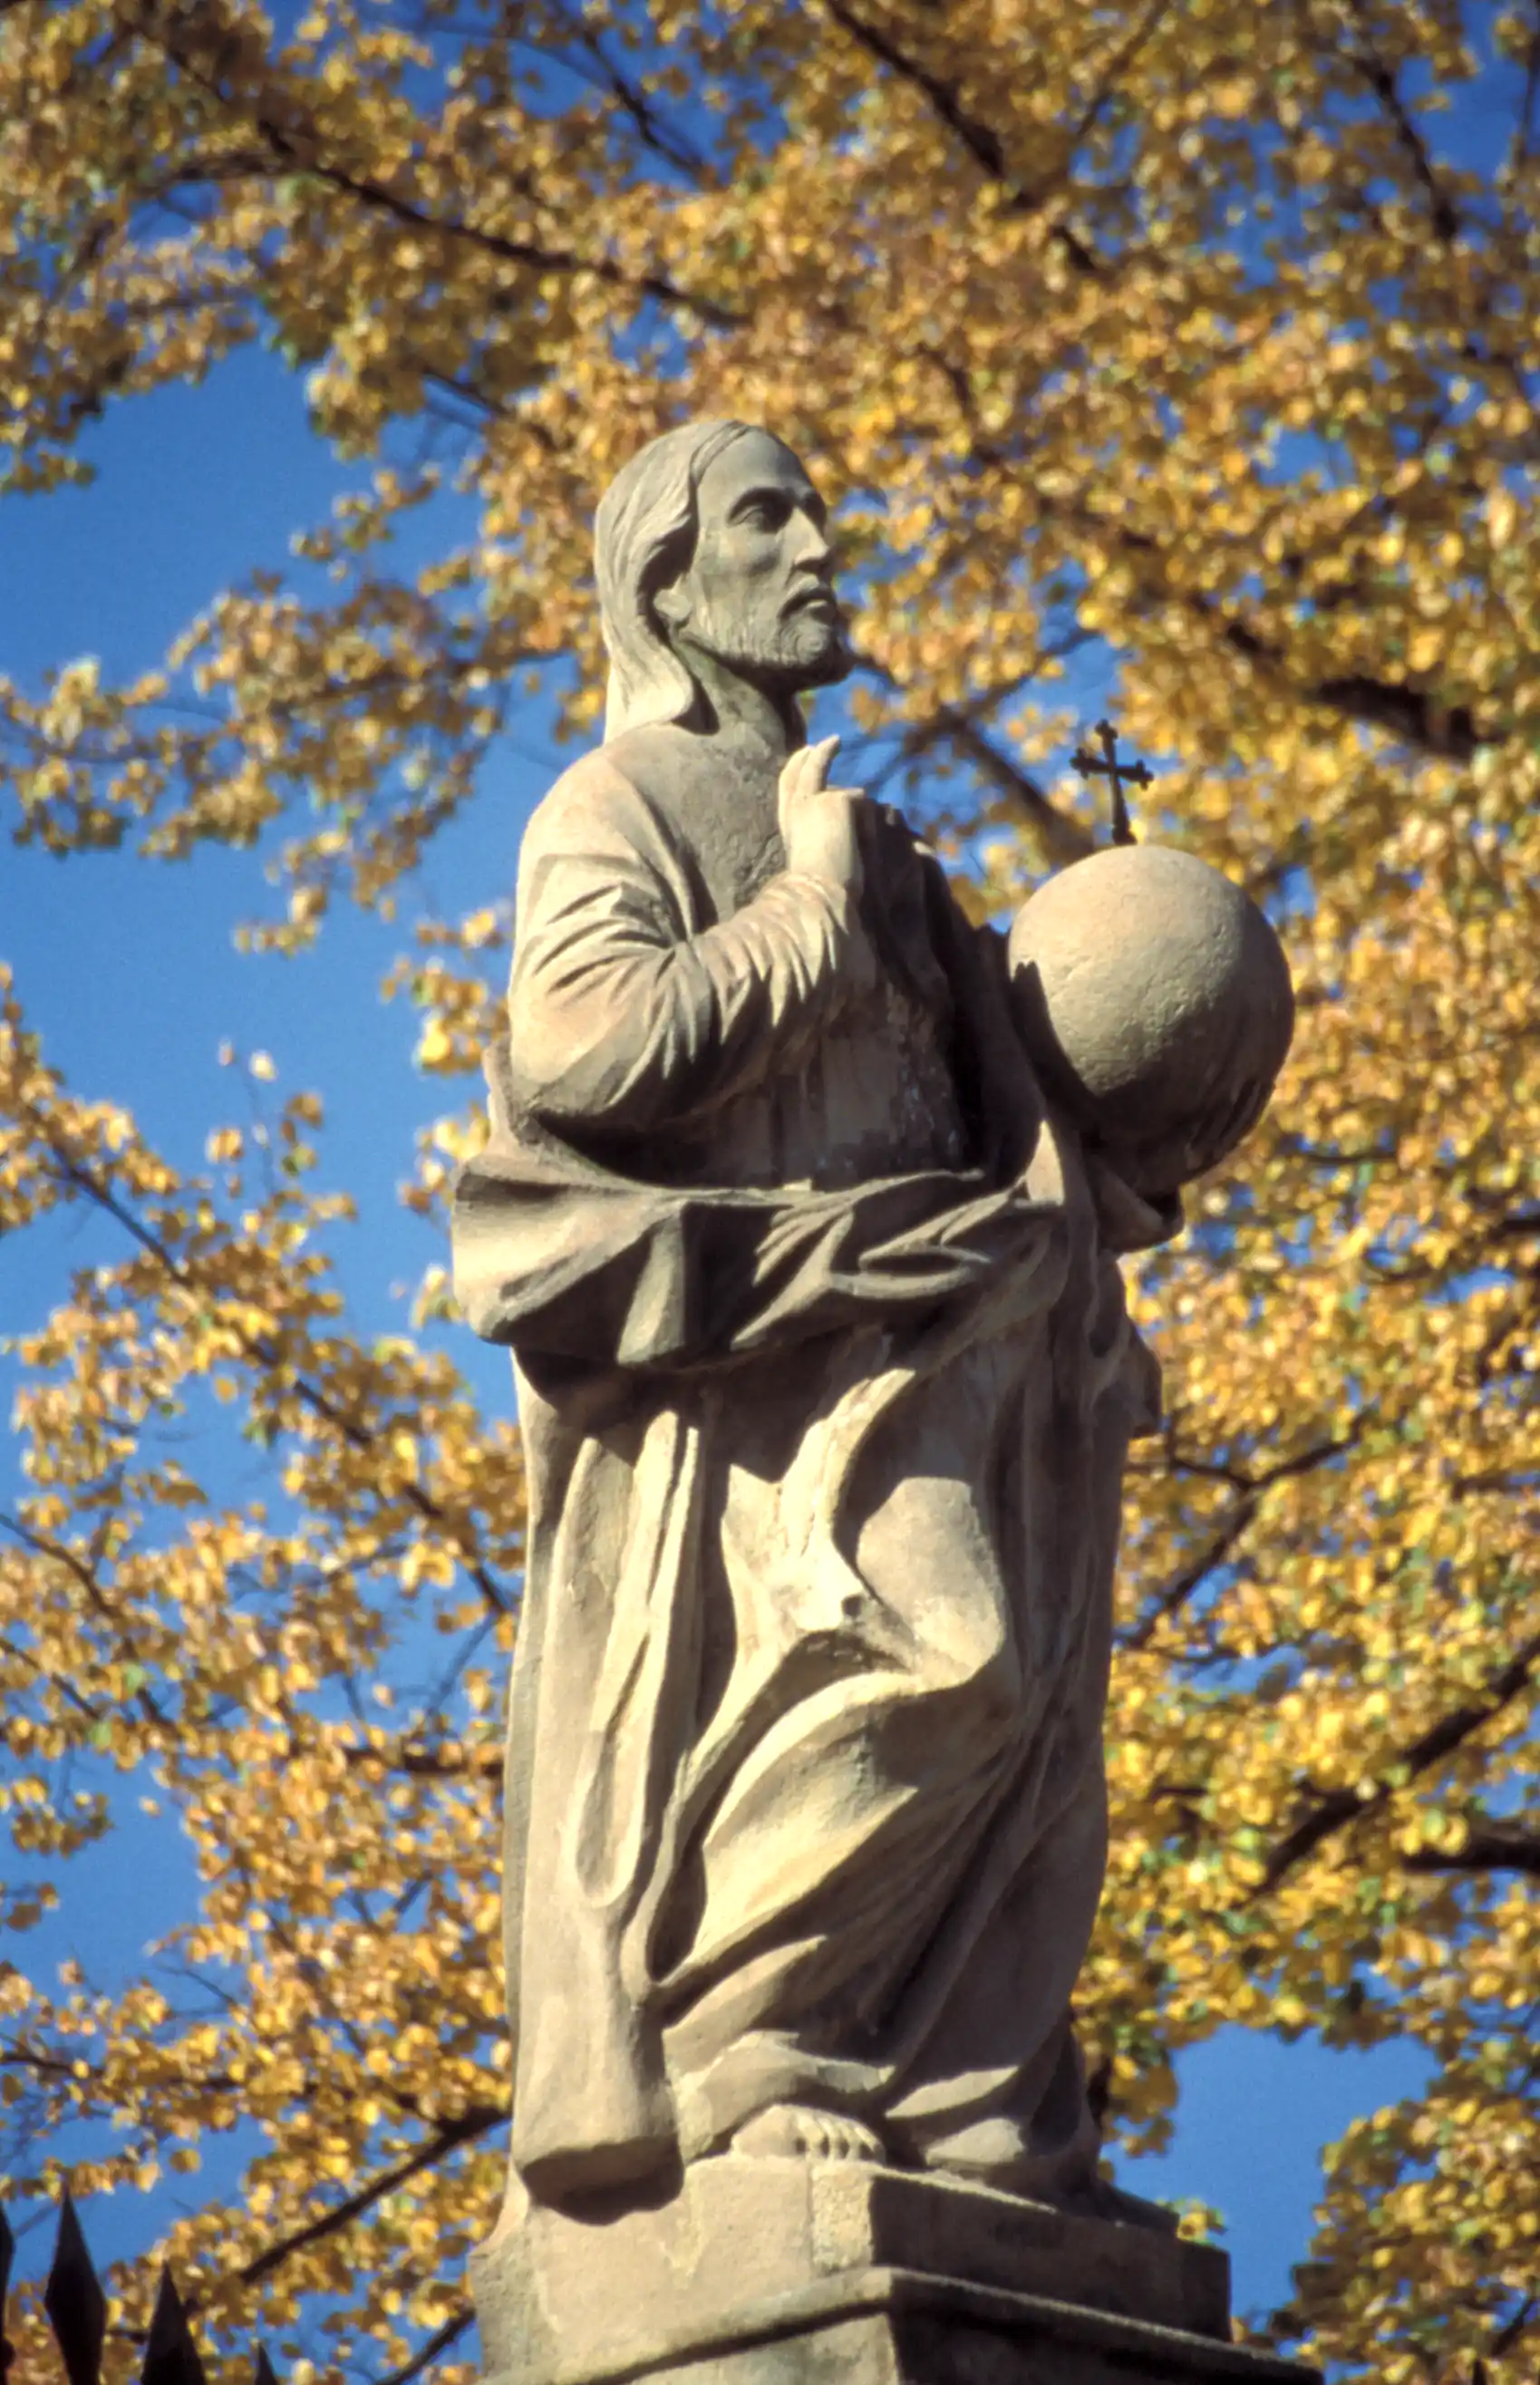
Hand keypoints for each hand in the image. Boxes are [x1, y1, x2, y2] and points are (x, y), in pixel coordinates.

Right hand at [778, 735, 866, 901]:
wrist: (818, 890)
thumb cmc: (820, 889)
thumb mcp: (818, 858)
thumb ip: (825, 835)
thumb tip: (848, 818)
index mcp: (790, 824)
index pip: (789, 788)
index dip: (797, 769)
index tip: (805, 754)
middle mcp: (797, 807)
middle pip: (805, 771)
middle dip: (817, 755)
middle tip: (832, 741)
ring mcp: (815, 799)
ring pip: (847, 792)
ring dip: (860, 816)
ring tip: (854, 844)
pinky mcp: (838, 800)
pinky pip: (864, 806)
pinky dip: (868, 825)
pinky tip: (859, 843)